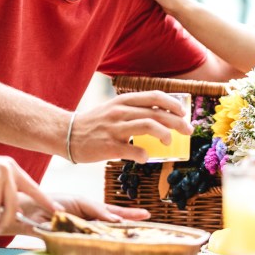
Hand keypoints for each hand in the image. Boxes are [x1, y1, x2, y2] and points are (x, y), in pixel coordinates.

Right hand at [16, 193, 150, 232]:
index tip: (139, 222)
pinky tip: (115, 219)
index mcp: (84, 217)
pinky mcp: (76, 201)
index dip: (124, 220)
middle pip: (112, 213)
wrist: (24, 209)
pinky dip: (104, 214)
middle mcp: (86, 210)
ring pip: (107, 210)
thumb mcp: (59, 229)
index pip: (108, 218)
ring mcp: (82, 205)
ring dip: (123, 215)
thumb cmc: (39, 220)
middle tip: (148, 216)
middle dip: (130, 216)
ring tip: (142, 216)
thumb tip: (92, 239)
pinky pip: (92, 208)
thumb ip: (73, 233)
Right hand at [69, 91, 192, 163]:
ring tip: (169, 143)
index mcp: (124, 101)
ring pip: (149, 126)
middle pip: (157, 113)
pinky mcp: (109, 146)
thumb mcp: (115, 108)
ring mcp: (115, 128)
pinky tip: (146, 157)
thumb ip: (134, 110)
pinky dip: (144, 155)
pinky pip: (133, 150)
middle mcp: (121, 111)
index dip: (173, 104)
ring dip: (165, 135)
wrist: (66, 134)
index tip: (184, 113)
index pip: (155, 97)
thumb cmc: (95, 123)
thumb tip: (161, 117)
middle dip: (178, 122)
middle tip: (187, 131)